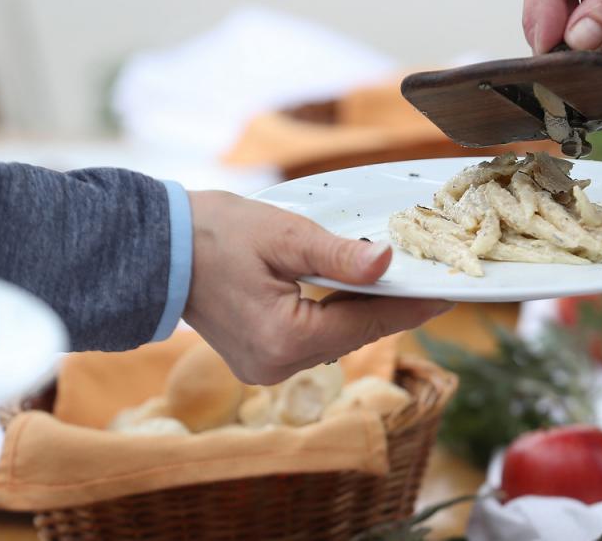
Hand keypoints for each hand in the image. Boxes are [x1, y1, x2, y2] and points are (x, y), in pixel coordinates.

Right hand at [182, 191, 450, 383]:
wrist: (154, 249)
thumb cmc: (212, 234)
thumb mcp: (283, 235)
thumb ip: (339, 255)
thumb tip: (387, 262)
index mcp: (283, 340)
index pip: (367, 322)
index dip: (411, 304)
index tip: (448, 292)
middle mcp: (276, 366)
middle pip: (355, 333)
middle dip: (392, 304)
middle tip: (433, 279)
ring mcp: (266, 368)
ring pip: (337, 338)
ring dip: (364, 309)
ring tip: (403, 281)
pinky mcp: (260, 359)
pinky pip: (314, 338)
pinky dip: (337, 314)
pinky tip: (357, 291)